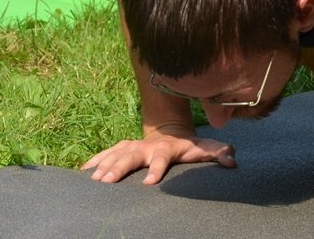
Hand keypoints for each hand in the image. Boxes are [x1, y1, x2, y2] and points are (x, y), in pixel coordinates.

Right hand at [82, 125, 236, 184]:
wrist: (169, 131)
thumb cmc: (187, 146)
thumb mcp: (203, 148)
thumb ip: (218, 152)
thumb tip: (232, 160)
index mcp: (166, 148)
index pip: (162, 158)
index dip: (157, 168)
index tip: (151, 182)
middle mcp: (146, 146)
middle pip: (131, 156)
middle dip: (119, 168)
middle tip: (107, 182)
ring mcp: (131, 145)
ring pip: (115, 154)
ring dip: (103, 166)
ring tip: (93, 181)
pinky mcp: (120, 147)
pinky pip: (104, 154)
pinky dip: (93, 162)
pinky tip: (81, 175)